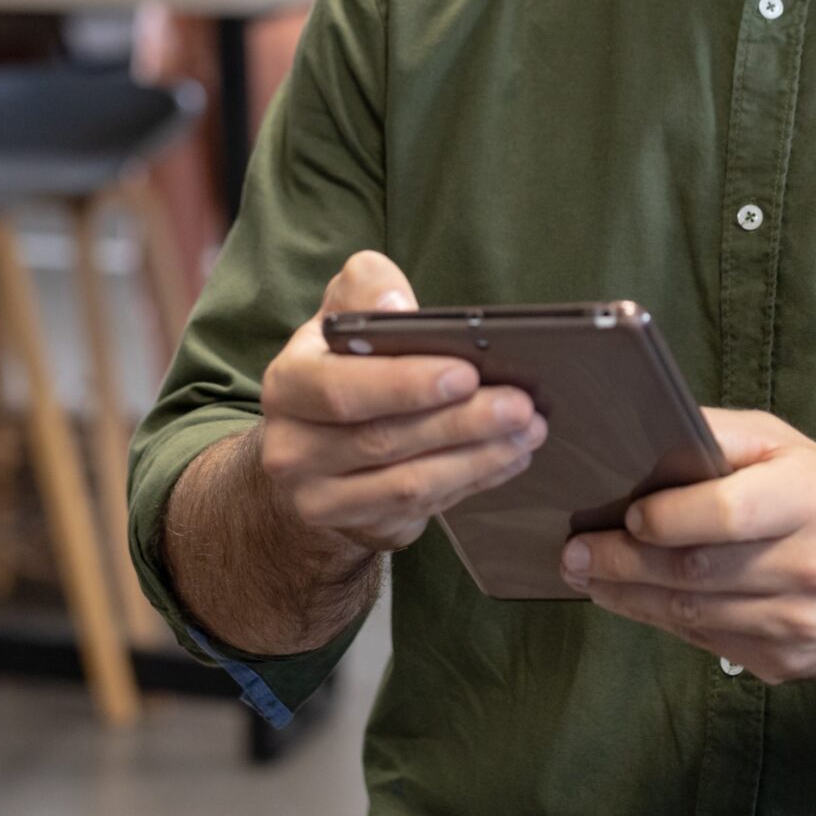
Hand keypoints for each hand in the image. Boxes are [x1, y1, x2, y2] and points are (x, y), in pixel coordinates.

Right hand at [255, 252, 546, 557]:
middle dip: (460, 423)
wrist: (312, 446)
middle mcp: (292, 448)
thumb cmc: (341, 365)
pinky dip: (473, 480)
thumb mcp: (343, 314)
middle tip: (519, 404)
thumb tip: (394, 305)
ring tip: (527, 431)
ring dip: (477, 458)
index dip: (404, 384)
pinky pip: (422, 508)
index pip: (341, 389)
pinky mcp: (357, 526)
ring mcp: (319, 497)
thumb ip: (365, 290)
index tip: (466, 373)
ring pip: (408, 484)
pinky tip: (509, 456)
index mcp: (287, 385)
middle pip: (383, 440)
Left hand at [561, 408, 815, 682]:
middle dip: (623, 563)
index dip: (667, 518)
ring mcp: (801, 623)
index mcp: (811, 498)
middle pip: (697, 571)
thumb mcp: (784, 445)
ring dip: (629, 598)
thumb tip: (644, 438)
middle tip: (574, 554)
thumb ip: (717, 436)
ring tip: (588, 577)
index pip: (725, 513)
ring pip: (694, 615)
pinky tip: (634, 600)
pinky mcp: (788, 664)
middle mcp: (813, 565)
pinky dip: (662, 621)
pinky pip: (707, 642)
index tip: (626, 516)